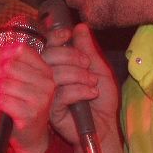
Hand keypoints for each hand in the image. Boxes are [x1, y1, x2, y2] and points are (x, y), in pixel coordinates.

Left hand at [0, 42, 54, 152]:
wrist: (31, 137)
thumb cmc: (20, 105)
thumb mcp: (9, 80)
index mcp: (45, 70)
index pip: (21, 50)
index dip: (4, 54)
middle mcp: (47, 82)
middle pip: (10, 66)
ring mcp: (40, 99)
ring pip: (4, 84)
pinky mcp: (30, 114)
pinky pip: (2, 100)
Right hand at [42, 23, 119, 145]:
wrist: (105, 126)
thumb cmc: (101, 99)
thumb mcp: (98, 69)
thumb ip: (88, 49)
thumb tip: (80, 26)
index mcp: (58, 65)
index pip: (49, 45)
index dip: (56, 37)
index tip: (68, 34)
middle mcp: (49, 77)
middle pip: (49, 56)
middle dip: (71, 56)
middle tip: (87, 64)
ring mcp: (48, 93)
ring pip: (55, 74)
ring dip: (78, 75)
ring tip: (93, 83)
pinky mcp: (50, 110)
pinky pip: (60, 93)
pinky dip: (79, 90)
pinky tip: (91, 94)